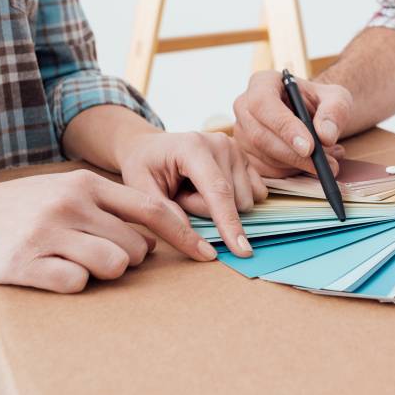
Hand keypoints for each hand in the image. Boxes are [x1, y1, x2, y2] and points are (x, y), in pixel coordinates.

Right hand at [0, 170, 214, 293]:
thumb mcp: (59, 191)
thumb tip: (151, 235)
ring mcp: (48, 231)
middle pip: (137, 247)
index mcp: (85, 183)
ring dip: (101, 273)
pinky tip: (47, 271)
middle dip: (128, 260)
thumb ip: (103, 206)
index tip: (207, 255)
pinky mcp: (25, 261)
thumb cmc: (10, 209)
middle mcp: (71, 202)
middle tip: (92, 255)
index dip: (186, 235)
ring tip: (69, 262)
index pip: (153, 209)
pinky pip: (75, 283)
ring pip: (113, 266)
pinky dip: (69, 284)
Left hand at [116, 131, 266, 256]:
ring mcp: (236, 149)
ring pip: (244, 200)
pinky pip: (255, 194)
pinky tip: (211, 188)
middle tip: (180, 195)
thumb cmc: (143, 167)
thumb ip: (164, 213)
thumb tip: (193, 238)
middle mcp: (220, 144)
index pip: (218, 191)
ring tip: (193, 190)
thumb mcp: (140, 189)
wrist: (150, 147)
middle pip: (232, 200)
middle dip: (205, 211)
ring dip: (218, 206)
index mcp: (193, 148)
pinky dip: (233, 200)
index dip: (229, 223)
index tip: (242, 251)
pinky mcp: (245, 157)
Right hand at [232, 70, 350, 177]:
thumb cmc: (322, 102)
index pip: (263, 103)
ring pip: (264, 157)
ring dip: (298, 164)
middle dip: (294, 155)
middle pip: (260, 135)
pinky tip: (311, 163)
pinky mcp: (247, 154)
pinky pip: (266, 171)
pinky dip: (293, 172)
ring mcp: (243, 132)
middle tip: (326, 164)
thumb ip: (334, 112)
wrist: (315, 115)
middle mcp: (245, 106)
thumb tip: (325, 135)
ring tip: (328, 159)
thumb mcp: (337, 99)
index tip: (309, 147)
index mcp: (263, 83)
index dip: (284, 127)